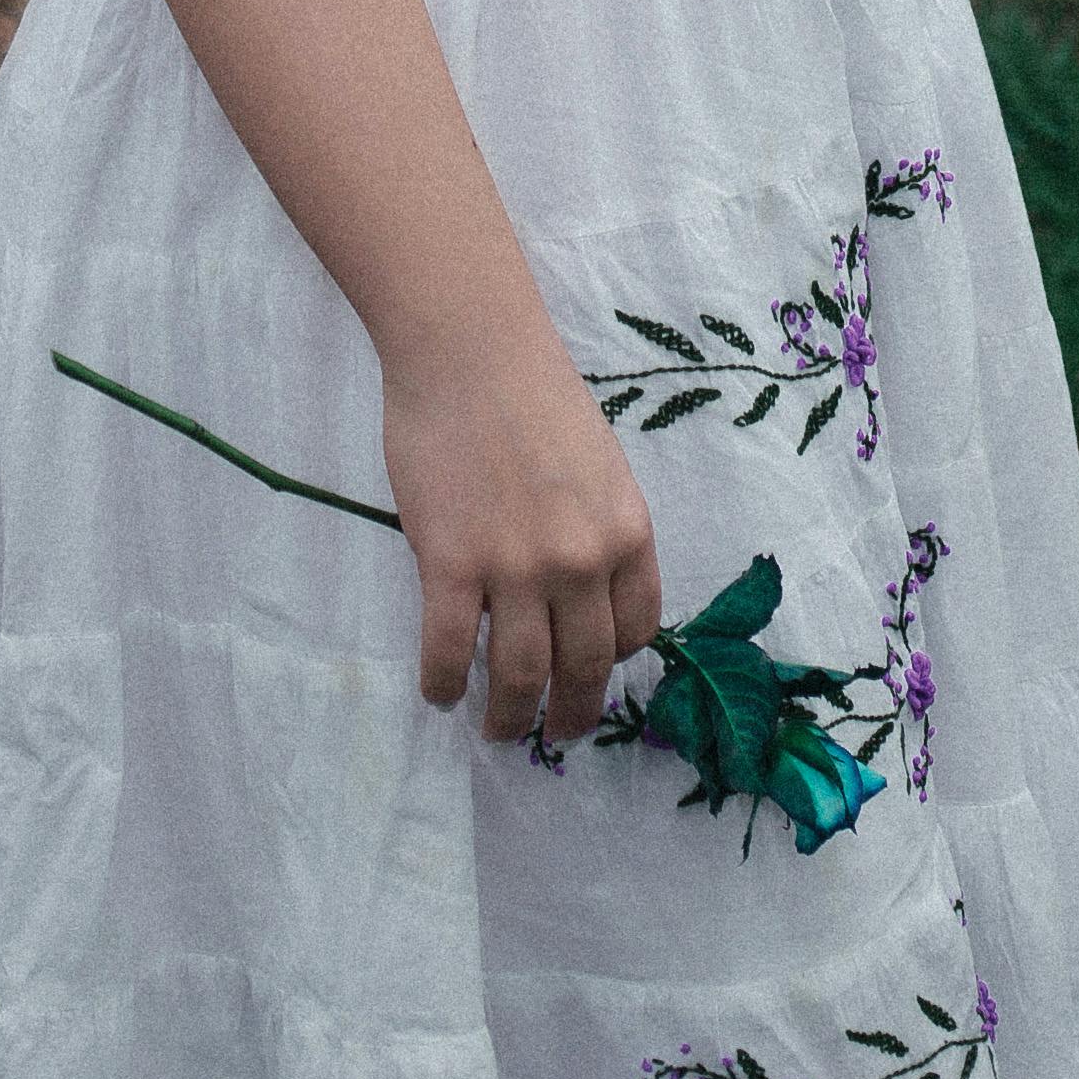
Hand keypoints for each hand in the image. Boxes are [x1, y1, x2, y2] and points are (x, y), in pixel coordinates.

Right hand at [381, 311, 663, 745]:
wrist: (468, 345)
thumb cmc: (532, 392)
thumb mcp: (599, 465)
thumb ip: (598, 530)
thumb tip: (582, 594)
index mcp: (627, 532)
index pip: (637, 631)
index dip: (614, 663)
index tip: (591, 673)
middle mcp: (581, 560)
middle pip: (585, 668)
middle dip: (570, 715)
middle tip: (553, 733)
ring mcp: (515, 567)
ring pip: (520, 676)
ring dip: (509, 717)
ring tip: (497, 729)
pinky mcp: (451, 563)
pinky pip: (449, 651)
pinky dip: (444, 684)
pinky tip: (440, 693)